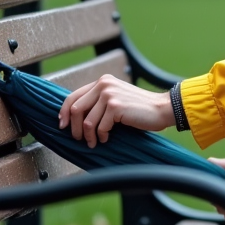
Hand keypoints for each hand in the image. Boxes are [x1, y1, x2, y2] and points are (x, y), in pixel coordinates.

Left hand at [58, 75, 173, 147]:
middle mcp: (104, 85)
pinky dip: (101, 136)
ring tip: (94, 142)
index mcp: (102, 82)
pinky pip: (99, 127)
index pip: (73, 95)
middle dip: (74, 127)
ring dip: (88, 136)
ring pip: (87, 121)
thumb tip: (76, 116)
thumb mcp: (116, 98)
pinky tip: (106, 138)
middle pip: (76, 109)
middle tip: (78, 138)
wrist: (161, 109)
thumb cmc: (139, 108)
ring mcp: (109, 95)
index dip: (64, 112)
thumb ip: (98, 101)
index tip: (63, 125)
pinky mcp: (115, 107)